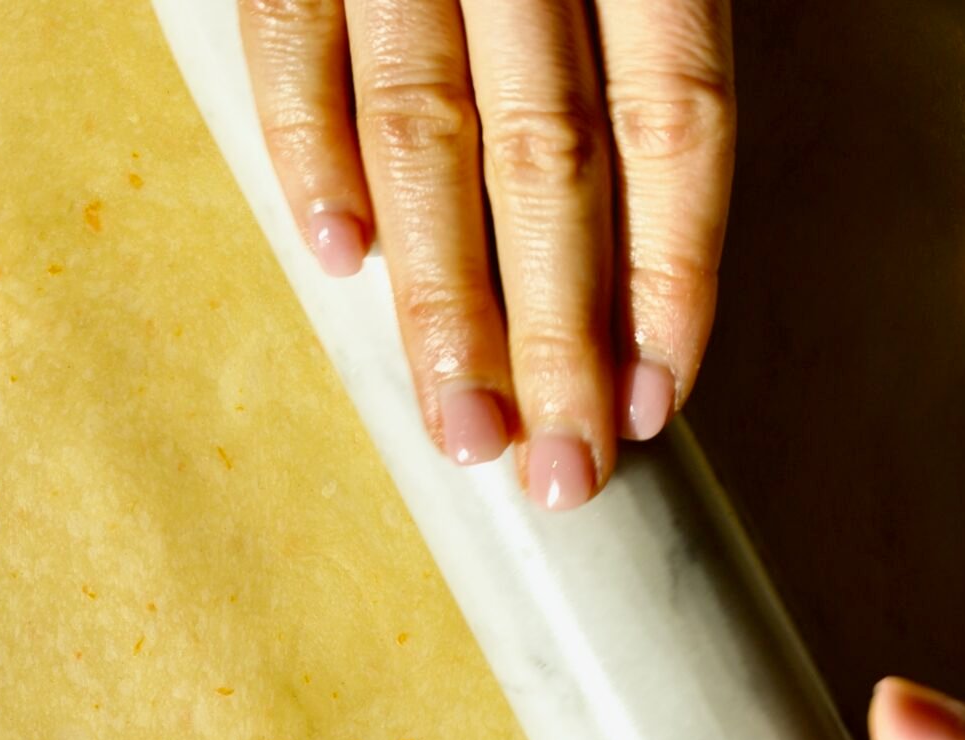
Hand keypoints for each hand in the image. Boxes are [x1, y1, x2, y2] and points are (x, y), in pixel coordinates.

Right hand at [237, 0, 734, 508]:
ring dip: (443, 302)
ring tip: (463, 428)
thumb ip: (626, 44)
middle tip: (563, 470)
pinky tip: (339, 262)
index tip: (650, 400)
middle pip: (549, 156)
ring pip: (422, 133)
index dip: (670, 266)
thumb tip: (625, 251)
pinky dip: (311, 156)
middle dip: (558, 334)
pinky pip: (291, 48)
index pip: (672, 116)